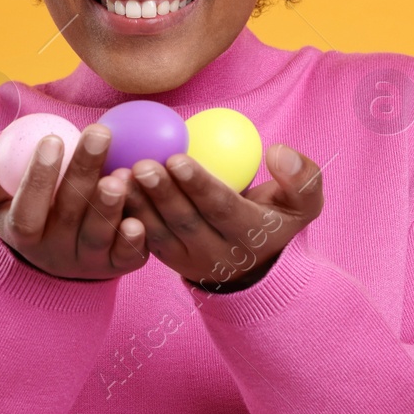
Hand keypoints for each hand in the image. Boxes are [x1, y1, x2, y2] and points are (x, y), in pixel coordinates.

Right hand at [0, 124, 149, 280]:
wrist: (55, 250)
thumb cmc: (18, 209)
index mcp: (22, 233)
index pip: (25, 212)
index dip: (37, 179)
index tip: (52, 138)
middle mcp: (54, 251)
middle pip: (68, 215)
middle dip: (83, 172)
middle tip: (99, 133)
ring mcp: (86, 261)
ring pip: (98, 236)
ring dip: (110, 206)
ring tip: (123, 172)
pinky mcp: (117, 265)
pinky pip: (127, 256)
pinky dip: (134, 239)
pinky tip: (140, 217)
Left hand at [124, 143, 323, 291]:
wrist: (255, 260)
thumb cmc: (276, 215)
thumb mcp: (304, 201)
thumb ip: (302, 176)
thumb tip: (278, 151)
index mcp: (251, 237)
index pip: (222, 209)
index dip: (199, 185)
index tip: (178, 158)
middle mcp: (218, 255)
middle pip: (185, 222)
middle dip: (162, 193)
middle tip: (141, 163)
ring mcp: (189, 261)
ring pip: (159, 233)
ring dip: (137, 205)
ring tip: (119, 175)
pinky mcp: (168, 259)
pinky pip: (143, 238)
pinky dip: (125, 215)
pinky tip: (110, 189)